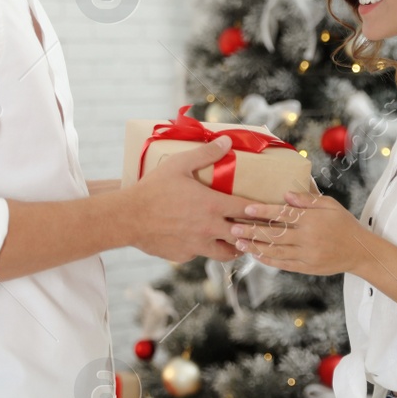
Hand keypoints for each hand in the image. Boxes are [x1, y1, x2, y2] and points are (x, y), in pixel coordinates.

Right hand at [127, 137, 264, 263]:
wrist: (128, 218)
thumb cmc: (153, 189)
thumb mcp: (179, 165)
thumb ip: (205, 154)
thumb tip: (226, 141)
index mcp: (213, 206)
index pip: (248, 211)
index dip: (261, 211)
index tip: (268, 211)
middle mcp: (209, 229)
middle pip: (243, 237)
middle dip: (252, 233)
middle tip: (256, 228)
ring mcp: (197, 246)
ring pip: (225, 253)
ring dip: (233, 247)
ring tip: (235, 241)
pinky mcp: (184, 256)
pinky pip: (200, 255)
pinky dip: (203, 249)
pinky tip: (199, 240)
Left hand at [229, 190, 370, 275]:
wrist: (359, 251)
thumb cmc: (344, 224)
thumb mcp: (330, 205)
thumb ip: (308, 200)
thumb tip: (287, 194)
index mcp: (313, 220)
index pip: (284, 214)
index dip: (264, 211)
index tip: (247, 209)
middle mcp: (308, 238)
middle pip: (275, 234)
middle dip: (252, 231)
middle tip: (233, 228)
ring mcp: (307, 254)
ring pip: (276, 251)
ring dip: (255, 247)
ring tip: (239, 243)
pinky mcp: (307, 267)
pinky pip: (283, 264)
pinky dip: (268, 260)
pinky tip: (256, 255)